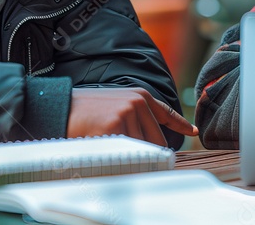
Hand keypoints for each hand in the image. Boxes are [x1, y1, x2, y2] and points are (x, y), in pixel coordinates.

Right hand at [68, 87, 197, 146]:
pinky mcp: (117, 127)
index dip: (181, 123)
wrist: (61, 106)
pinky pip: (126, 153)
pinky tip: (102, 145)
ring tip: (106, 142)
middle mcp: (138, 103)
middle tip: (124, 150)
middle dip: (146, 151)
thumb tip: (153, 142)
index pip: (166, 112)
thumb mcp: (115, 104)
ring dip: (128, 155)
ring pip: (141, 149)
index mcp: (139, 96)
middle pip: (156, 140)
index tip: (194, 131)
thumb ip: (135, 117)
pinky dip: (117, 157)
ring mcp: (128, 114)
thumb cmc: (85, 109)